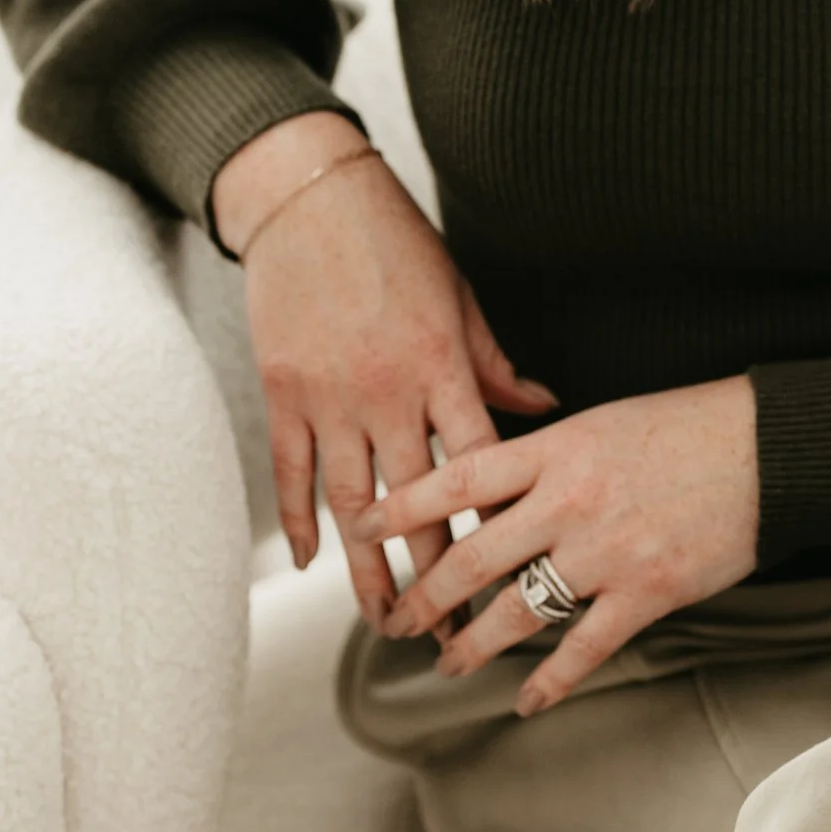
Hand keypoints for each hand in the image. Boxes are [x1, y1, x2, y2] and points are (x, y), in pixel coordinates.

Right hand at [215, 115, 557, 620]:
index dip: (495, 527)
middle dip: (436, 576)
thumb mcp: (460, 297)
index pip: (478, 466)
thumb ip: (496, 364)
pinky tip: (313, 562)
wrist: (309, 199)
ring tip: (385, 619)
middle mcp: (387, 390)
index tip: (513, 577)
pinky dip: (301, 521)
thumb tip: (546, 407)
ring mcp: (330, 396)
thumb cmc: (395, 243)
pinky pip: (293, 472)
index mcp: (442, 365)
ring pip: (354, 504)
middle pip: (417, 505)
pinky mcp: (283, 392)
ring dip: (370, 570)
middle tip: (450, 632)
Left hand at [375, 377, 761, 713]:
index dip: (401, 504)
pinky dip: (550, 680)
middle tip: (390, 619)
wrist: (770, 448)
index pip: (457, 477)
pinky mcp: (647, 593)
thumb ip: (545, 455)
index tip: (358, 525)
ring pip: (517, 610)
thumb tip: (488, 483)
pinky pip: (584, 648)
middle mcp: (570, 501)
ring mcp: (607, 552)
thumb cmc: (687, 426)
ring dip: (472, 644)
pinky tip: (528, 700)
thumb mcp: (601, 423)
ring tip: (446, 663)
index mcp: (556, 449)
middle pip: (473, 556)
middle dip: (423, 594)